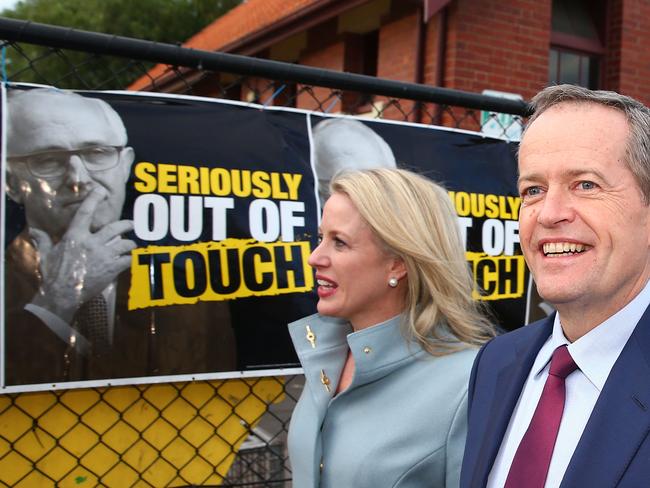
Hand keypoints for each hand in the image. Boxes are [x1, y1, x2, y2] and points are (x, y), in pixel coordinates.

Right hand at [29, 187, 136, 322]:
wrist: (62, 295)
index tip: (101, 191)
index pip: (85, 213)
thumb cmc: (53, 275)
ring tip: (131, 245)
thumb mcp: (46, 255)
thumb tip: (34, 232)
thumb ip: (43, 241)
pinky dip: (129, 259)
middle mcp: (92, 243)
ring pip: (125, 244)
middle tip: (130, 224)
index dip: (94, 199)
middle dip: (126, 224)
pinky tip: (128, 260)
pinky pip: (127, 259)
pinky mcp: (112, 268)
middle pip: (115, 228)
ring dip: (129, 244)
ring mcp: (104, 255)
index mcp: (75, 237)